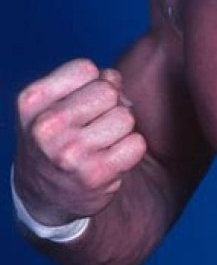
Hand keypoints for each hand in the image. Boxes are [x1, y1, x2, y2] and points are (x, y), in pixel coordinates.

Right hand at [14, 58, 146, 225]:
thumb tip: (114, 79)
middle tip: (93, 126)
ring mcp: (69, 152)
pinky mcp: (94, 174)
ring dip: (121, 129)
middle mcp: (46, 126)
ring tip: (100, 144)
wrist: (42, 196)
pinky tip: (110, 160)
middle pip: (108, 91)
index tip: (80, 104)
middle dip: (109, 105)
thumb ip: (87, 82)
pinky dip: (131, 150)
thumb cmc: (56, 138)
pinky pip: (137, 143)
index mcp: (32, 101)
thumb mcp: (54, 103)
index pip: (86, 68)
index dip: (92, 83)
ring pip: (126, 117)